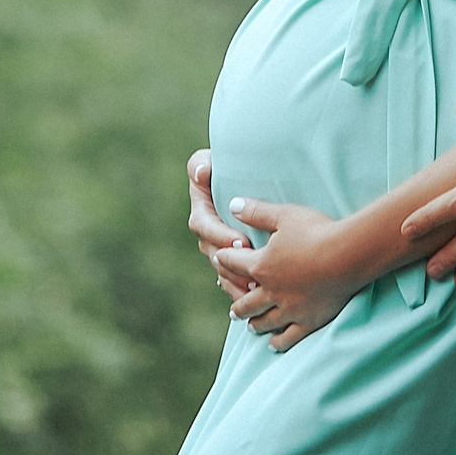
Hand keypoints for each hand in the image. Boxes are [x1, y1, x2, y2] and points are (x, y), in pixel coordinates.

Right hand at [187, 149, 249, 302]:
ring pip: (221, 269)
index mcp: (201, 208)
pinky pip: (230, 278)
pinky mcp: (230, 258)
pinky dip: (239, 288)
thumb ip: (202, 163)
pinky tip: (254, 296)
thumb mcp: (214, 158)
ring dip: (236, 279)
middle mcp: (206, 231)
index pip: (203, 225)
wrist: (252, 178)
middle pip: (213, 253)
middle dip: (232, 264)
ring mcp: (217, 246)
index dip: (219, 236)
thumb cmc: (232, 163)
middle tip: (253, 271)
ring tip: (255, 288)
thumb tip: (200, 173)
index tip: (240, 242)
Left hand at [214, 199, 361, 353]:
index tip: (219, 261)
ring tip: (249, 325)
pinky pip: (289, 336)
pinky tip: (273, 345)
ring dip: (254, 323)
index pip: (233, 263)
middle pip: (246, 301)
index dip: (224, 260)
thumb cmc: (317, 231)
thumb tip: (232, 204)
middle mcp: (270, 291)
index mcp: (260, 265)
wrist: (348, 255)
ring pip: (265, 321)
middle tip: (232, 310)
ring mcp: (289, 309)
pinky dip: (278, 342)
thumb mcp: (284, 215)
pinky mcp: (309, 320)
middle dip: (237, 304)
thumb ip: (256, 212)